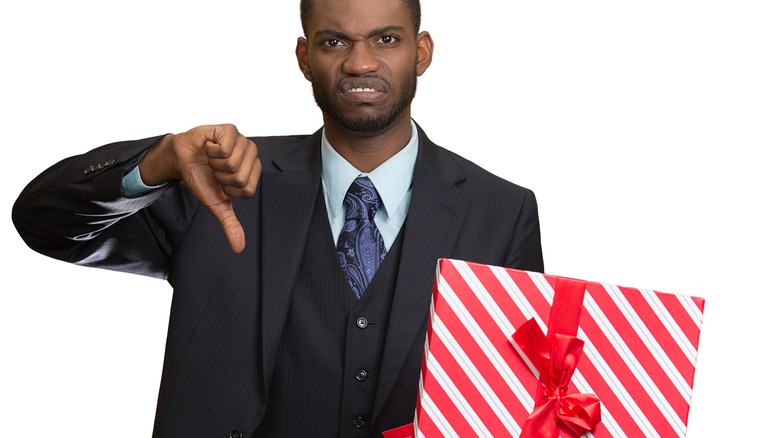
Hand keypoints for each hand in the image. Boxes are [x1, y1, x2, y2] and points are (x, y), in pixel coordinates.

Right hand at [139, 124, 260, 252]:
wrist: (182, 159)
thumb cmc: (202, 178)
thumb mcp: (216, 204)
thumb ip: (230, 224)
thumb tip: (239, 248)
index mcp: (253, 172)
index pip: (247, 190)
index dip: (229, 190)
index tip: (221, 183)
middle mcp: (251, 154)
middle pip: (240, 177)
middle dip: (221, 177)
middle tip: (214, 170)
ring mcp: (242, 140)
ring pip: (232, 163)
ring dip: (215, 164)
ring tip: (211, 159)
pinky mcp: (229, 130)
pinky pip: (225, 148)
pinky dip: (210, 151)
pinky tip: (209, 147)